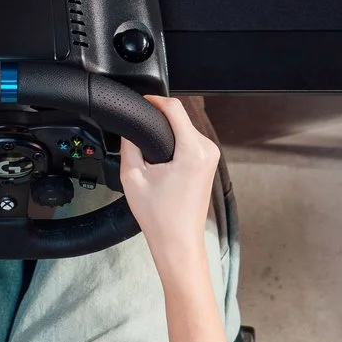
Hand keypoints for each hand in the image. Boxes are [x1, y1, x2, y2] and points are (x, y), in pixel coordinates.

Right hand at [118, 96, 218, 272]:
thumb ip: (129, 145)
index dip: (155, 100)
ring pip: (185, 127)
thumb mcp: (132, 177)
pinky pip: (190, 140)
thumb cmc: (160, 217)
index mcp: (193, 151)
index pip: (175, 108)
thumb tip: (130, 128)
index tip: (140, 101)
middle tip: (138, 129)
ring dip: (167, 131)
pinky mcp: (208, 162)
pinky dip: (175, 141)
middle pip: (180, 116)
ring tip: (148, 146)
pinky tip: (161, 155)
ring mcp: (211, 156)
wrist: (178, 241)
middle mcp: (207, 150)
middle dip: (159, 118)